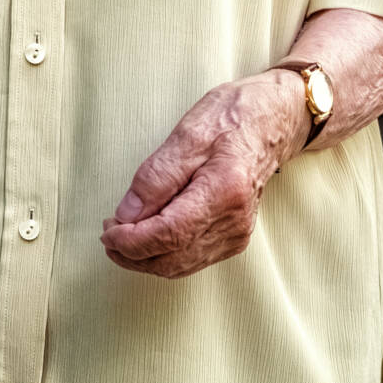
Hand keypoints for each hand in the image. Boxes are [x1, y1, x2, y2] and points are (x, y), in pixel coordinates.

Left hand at [99, 70, 306, 278]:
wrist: (274, 121)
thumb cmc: (234, 117)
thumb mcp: (188, 133)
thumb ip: (156, 176)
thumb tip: (126, 215)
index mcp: (224, 191)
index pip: (169, 234)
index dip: (132, 241)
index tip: (107, 231)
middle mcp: (234, 221)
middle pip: (173, 258)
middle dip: (133, 254)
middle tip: (108, 232)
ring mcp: (237, 233)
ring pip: (181, 265)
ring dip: (145, 258)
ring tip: (121, 235)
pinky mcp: (235, 237)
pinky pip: (192, 258)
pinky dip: (165, 254)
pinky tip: (148, 237)